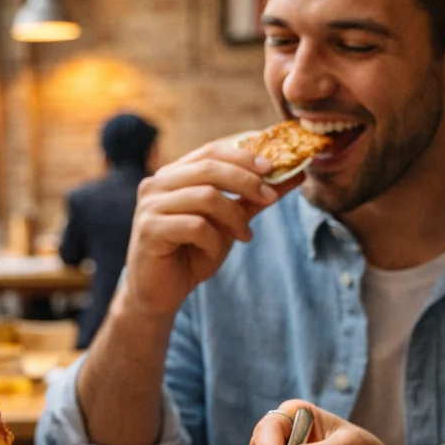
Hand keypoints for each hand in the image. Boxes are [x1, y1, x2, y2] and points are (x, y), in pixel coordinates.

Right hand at [120, 139, 303, 317]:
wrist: (161, 293)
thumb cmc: (193, 254)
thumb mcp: (229, 223)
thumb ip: (254, 199)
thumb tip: (295, 174)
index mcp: (174, 174)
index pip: (211, 150)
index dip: (243, 154)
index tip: (273, 166)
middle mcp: (157, 183)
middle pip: (210, 167)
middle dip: (246, 180)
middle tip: (271, 197)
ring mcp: (150, 205)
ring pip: (206, 196)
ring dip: (234, 216)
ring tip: (245, 235)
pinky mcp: (149, 229)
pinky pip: (195, 226)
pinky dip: (214, 240)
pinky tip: (214, 252)